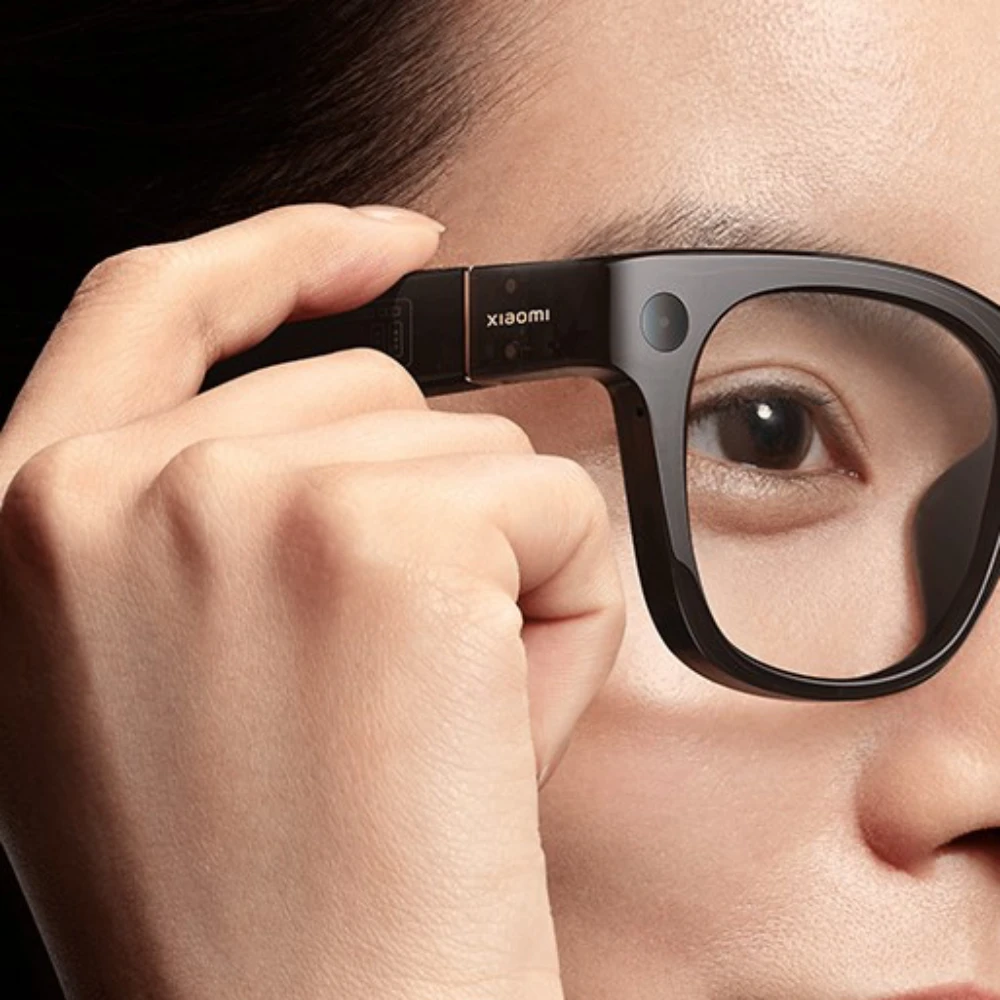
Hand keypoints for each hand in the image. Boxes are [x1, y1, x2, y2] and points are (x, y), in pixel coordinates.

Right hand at [0, 204, 624, 999]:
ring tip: (428, 726)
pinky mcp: (383, 542)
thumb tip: (367, 416)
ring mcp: (238, 500)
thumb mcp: (157, 665)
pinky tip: (494, 722)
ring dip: (493, 574)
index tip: (383, 243)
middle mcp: (106, 488)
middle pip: (369, 393)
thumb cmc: (252, 873)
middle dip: (424, 513)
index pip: (156, 301)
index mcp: (28, 515)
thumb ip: (221, 513)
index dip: (275, 252)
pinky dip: (566, 607)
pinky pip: (554, 505)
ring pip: (475, 450)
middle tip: (390, 685)